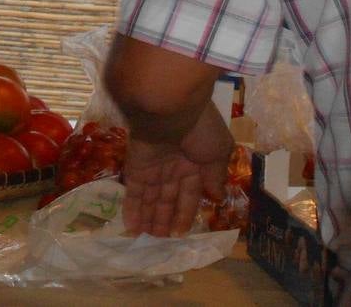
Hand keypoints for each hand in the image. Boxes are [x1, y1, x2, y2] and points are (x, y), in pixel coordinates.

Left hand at [122, 102, 232, 236]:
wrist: (169, 107)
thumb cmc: (200, 128)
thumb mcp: (218, 151)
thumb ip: (215, 176)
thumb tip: (218, 197)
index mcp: (195, 161)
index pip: (189, 193)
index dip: (185, 213)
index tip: (182, 233)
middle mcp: (173, 166)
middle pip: (168, 199)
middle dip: (164, 219)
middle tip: (160, 242)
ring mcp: (153, 167)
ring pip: (151, 198)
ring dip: (148, 219)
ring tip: (146, 240)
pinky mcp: (135, 166)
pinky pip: (134, 192)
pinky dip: (132, 208)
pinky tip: (132, 227)